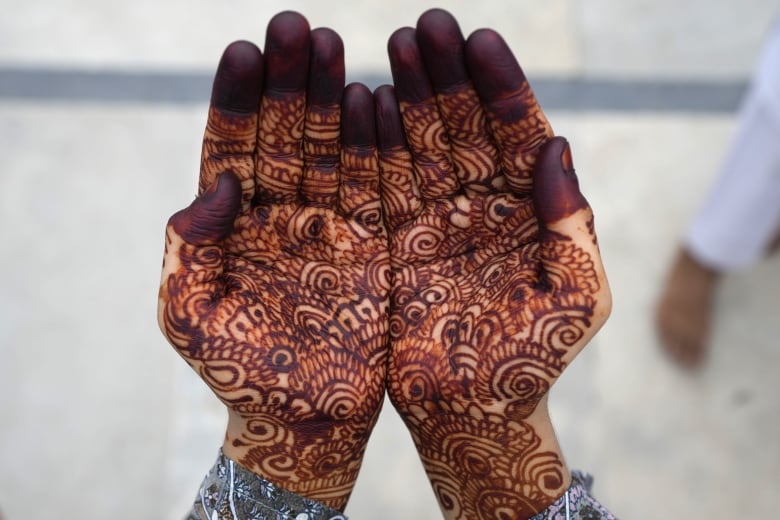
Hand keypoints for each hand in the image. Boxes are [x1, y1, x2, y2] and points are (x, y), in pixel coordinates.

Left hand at [157, 12, 388, 509]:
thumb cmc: (241, 374)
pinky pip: (375, 186)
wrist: (304, 419)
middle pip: (285, 134)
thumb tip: (212, 185)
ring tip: (336, 46)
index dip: (238, 100)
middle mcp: (283, 215)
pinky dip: (376, 145)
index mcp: (235, 225)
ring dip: (332, 98)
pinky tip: (375, 99)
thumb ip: (187, 249)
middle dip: (289, 81)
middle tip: (298, 26)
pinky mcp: (373, 244)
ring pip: (331, 149)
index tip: (245, 50)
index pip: (233, 147)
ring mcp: (331, 225)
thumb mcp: (191, 315)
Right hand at [376, 10, 610, 517]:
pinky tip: (363, 103)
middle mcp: (477, 208)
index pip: (514, 134)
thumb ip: (572, 221)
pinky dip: (372, 147)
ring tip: (392, 48)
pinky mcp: (391, 245)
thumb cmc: (532, 364)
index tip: (479, 40)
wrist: (471, 416)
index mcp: (526, 213)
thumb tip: (558, 145)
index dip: (499, 87)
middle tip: (426, 26)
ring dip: (406, 98)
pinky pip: (380, 187)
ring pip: (418, 147)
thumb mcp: (576, 293)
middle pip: (461, 128)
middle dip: (446, 77)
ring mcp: (431, 222)